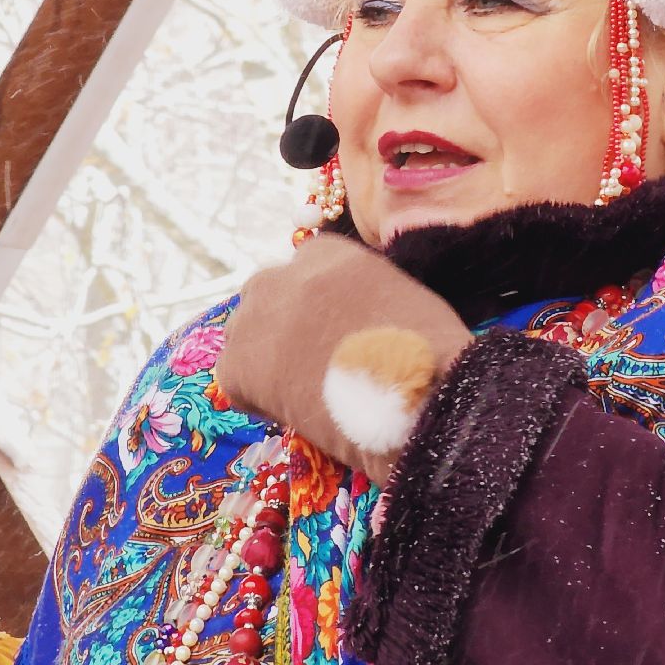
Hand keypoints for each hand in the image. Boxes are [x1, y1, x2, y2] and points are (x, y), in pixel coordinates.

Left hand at [215, 234, 470, 481]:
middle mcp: (283, 274)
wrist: (420, 396)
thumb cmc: (429, 352)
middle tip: (312, 363)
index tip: (332, 334)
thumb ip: (360, 291)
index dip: (315, 307)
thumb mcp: (399, 295)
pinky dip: (257, 398)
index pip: (303, 270)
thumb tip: (349, 314)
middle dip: (282, 325)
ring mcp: (254, 317)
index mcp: (327, 252)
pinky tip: (294, 412)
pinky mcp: (237, 364)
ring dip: (265, 356)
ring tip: (303, 391)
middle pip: (266, 295)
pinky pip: (235, 379)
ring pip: (244, 333)